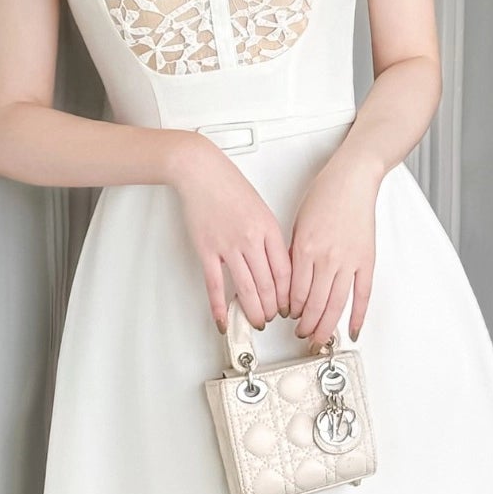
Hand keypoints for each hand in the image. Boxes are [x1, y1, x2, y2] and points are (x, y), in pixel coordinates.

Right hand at [169, 134, 292, 332]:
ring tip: (257, 321)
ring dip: (253, 310)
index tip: (290, 305)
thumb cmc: (230, 187)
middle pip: (268, 284)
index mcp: (269, 229)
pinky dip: (219, 306)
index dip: (289, 295)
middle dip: (273, 307)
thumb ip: (270, 239)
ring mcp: (228, 246)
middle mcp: (251, 239)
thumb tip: (277, 266)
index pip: (285, 272)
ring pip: (246, 288)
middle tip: (273, 318)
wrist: (202, 172)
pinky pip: (215, 284)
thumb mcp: (262, 210)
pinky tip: (223, 319)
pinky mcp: (207, 250)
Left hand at [288, 150, 380, 344]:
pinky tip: (351, 330)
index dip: (290, 310)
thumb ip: (294, 255)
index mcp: (305, 250)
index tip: (288, 316)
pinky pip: (362, 295)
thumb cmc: (324, 196)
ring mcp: (349, 262)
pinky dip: (357, 316)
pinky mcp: (367, 261)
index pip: (295, 293)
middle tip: (301, 335)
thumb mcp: (298, 225)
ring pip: (336, 305)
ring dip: (326, 326)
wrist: (352, 180)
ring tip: (319, 339)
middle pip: (315, 305)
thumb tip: (290, 282)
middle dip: (306, 325)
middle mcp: (327, 259)